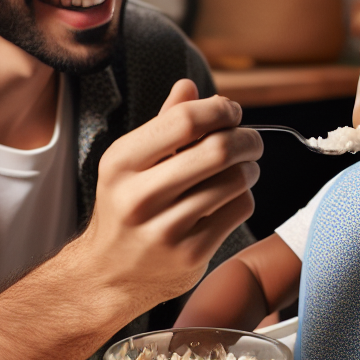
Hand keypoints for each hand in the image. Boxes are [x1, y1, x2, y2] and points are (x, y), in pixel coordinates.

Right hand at [76, 79, 262, 322]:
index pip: (185, 120)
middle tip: (251, 140)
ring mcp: (165, 229)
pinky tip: (232, 197)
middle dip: (247, 138)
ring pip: (235, 181)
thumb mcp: (131, 162)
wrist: (108, 274)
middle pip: (218, 149)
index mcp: (122, 162)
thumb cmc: (126, 206)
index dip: (220, 110)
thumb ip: (162, 123)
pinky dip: (244, 197)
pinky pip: (238, 210)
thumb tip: (189, 86)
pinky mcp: (190, 254)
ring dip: (249, 169)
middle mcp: (139, 195)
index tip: (232, 112)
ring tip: (243, 169)